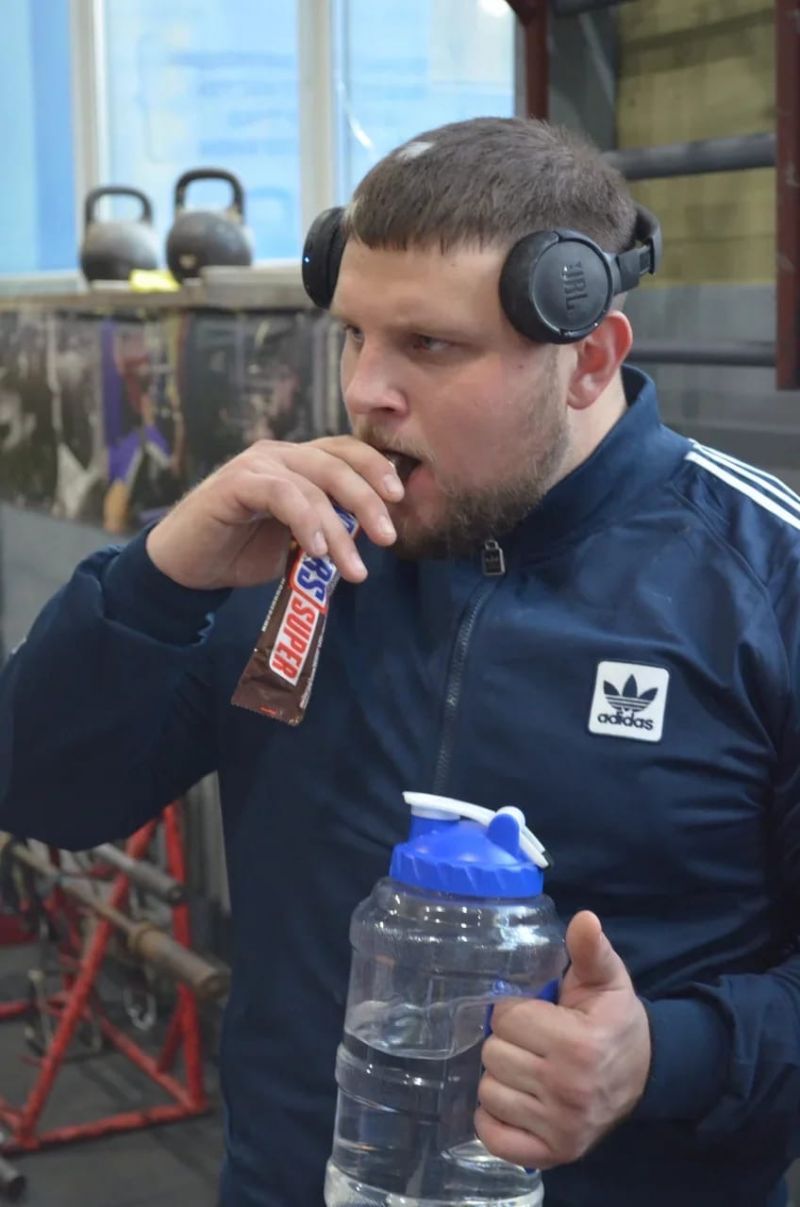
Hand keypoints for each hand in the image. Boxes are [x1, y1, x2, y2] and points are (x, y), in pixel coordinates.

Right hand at [146, 435, 403, 589]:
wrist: (187, 567)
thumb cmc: (243, 552)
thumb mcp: (298, 541)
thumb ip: (330, 529)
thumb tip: (374, 533)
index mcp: (297, 462)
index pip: (345, 452)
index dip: (376, 468)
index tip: (399, 499)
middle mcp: (279, 455)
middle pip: (337, 465)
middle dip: (368, 501)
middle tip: (388, 538)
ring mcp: (255, 466)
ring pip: (312, 486)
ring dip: (338, 529)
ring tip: (353, 568)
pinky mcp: (234, 484)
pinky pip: (281, 495)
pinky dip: (304, 522)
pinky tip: (315, 552)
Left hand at [475, 911, 650, 1169]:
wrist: (646, 1075)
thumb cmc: (615, 1021)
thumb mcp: (608, 980)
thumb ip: (590, 950)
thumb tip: (584, 918)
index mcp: (577, 1044)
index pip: (507, 1019)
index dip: (516, 1011)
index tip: (536, 1013)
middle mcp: (567, 1090)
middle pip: (493, 1055)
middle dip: (507, 1042)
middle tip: (532, 1042)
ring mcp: (559, 1127)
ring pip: (489, 1092)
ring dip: (501, 1078)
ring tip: (527, 1070)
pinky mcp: (552, 1154)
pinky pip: (494, 1138)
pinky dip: (494, 1119)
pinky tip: (515, 1101)